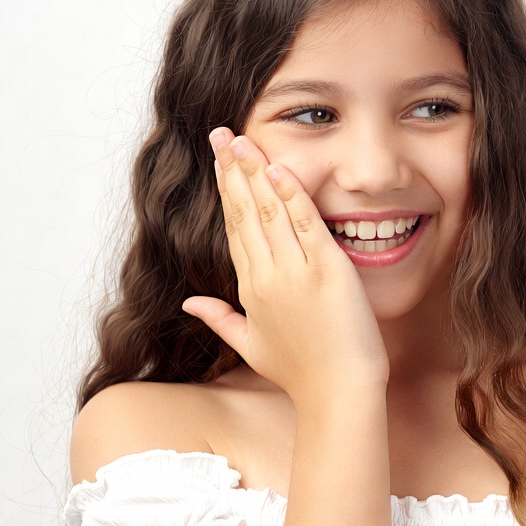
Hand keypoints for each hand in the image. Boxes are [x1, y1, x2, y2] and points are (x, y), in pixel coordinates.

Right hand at [183, 129, 389, 405]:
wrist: (337, 392)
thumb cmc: (301, 373)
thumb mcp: (251, 345)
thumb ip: (219, 319)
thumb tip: (188, 304)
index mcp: (250, 289)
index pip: (235, 227)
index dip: (226, 190)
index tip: (219, 161)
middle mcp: (267, 275)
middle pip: (245, 212)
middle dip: (231, 169)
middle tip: (219, 133)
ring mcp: (295, 272)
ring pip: (271, 212)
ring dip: (254, 172)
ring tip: (240, 139)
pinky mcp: (327, 271)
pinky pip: (306, 225)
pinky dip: (293, 195)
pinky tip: (277, 168)